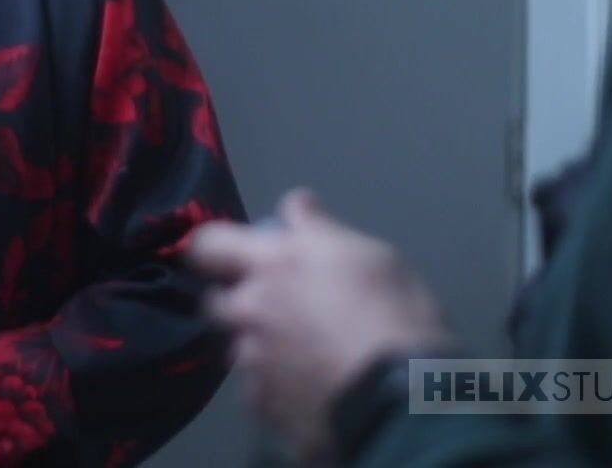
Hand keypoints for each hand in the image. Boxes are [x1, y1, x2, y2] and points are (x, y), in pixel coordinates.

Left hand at [187, 190, 451, 462]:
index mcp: (274, 263)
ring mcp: (253, 358)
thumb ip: (323, 231)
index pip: (210, 242)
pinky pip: (257, 392)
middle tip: (273, 311)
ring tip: (300, 360)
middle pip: (216, 301)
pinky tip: (307, 393)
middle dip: (236, 303)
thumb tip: (297, 207)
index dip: (217, 249)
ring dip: (258, 348)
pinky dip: (275, 389)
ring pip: (238, 348)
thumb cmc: (399, 317)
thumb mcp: (376, 257)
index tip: (239, 255)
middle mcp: (252, 306)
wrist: (402, 400)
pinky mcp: (262, 404)